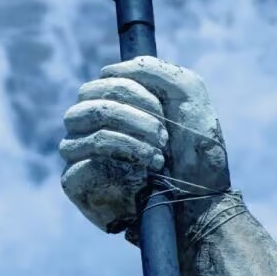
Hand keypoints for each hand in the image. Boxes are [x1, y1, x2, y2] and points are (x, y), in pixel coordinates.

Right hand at [59, 56, 230, 234]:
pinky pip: (83, 154)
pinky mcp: (74, 180)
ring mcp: (80, 152)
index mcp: (117, 104)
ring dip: (129, 136)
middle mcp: (92, 125)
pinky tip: (144, 173)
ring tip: (158, 156)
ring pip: (85, 120)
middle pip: (91, 97)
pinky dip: (120, 156)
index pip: (107, 79)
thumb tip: (110, 70)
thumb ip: (155, 70)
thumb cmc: (197, 153)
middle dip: (133, 113)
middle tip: (162, 135)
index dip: (136, 90)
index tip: (163, 111)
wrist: (201, 204)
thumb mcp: (189, 96)